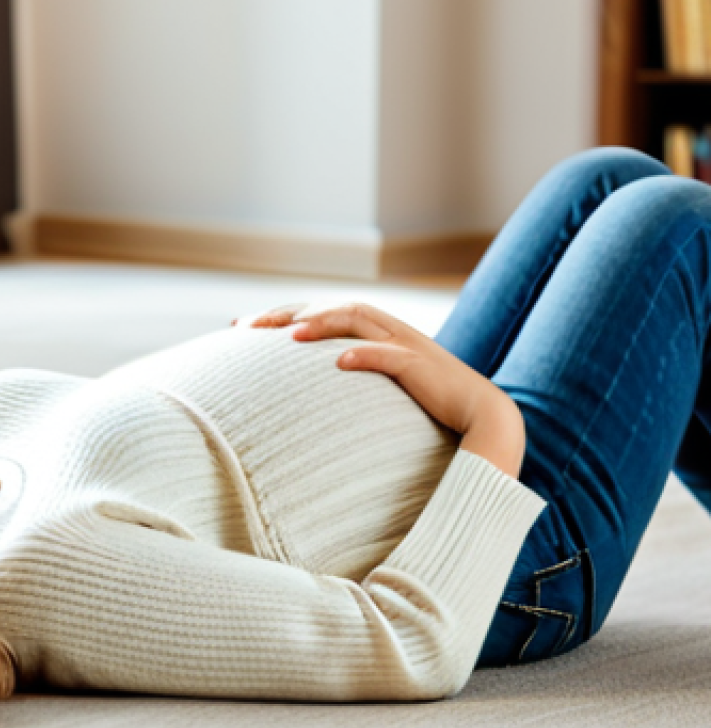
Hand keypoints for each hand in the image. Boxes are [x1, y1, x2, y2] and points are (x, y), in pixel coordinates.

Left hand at [238, 301, 517, 437]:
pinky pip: (390, 356)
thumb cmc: (429, 408)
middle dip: (288, 312)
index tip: (243, 327)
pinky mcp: (423, 367)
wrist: (485, 419)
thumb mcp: (379, 393)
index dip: (282, 314)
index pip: (320, 314)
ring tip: (288, 335)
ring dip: (322, 324)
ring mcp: (406, 346)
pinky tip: (339, 362)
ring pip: (358, 320)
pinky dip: (364, 355)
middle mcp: (388, 331)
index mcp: (374, 334)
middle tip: (248, 326)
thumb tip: (305, 398)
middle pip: (331, 308)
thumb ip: (349, 385)